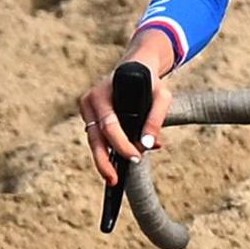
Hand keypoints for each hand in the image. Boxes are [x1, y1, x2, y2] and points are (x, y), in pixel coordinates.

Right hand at [81, 36, 174, 184]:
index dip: (122, 144)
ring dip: (104, 159)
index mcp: (104, 93)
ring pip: (94, 140)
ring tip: (113, 178)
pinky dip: (108, 150)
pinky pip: (98, 137)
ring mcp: (88, 109)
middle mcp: (91, 101)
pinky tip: (115, 164)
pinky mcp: (90, 116)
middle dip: (104, 161)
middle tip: (114, 180)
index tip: (135, 158)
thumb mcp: (161, 96)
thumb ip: (156, 119)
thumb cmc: (150, 82)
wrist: (137, 68)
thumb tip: (150, 145)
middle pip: (95, 137)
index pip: (110, 125)